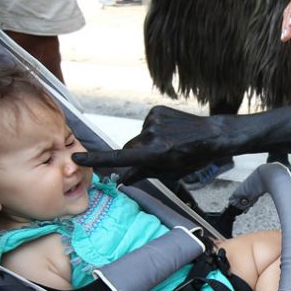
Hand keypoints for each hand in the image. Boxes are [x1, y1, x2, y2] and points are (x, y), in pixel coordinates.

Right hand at [73, 105, 220, 173]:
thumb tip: (123, 179)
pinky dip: (154, 131)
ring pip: (139, 137)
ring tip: (169, 144)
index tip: (77, 158)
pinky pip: (148, 125)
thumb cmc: (193, 157)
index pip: (119, 157)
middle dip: (135, 155)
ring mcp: (153, 120)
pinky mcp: (156, 110)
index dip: (97, 159)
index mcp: (154, 153)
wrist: (212, 135)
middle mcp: (150, 135)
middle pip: (129, 148)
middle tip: (155, 159)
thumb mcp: (170, 172)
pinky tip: (170, 133)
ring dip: (147, 143)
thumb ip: (144, 174)